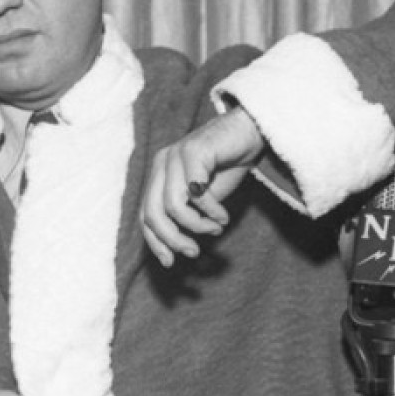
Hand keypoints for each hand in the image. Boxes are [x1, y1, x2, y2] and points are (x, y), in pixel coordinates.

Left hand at [141, 106, 263, 266]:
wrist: (249, 132)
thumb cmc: (226, 166)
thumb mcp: (201, 198)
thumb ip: (186, 215)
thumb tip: (177, 249)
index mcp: (159, 174)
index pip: (145, 214)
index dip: (155, 242)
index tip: (170, 262)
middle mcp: (162, 163)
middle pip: (152, 213)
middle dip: (171, 239)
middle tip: (193, 252)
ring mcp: (176, 155)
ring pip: (173, 205)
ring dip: (197, 225)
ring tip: (215, 228)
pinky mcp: (193, 150)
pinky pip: (196, 192)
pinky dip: (210, 210)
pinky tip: (223, 216)